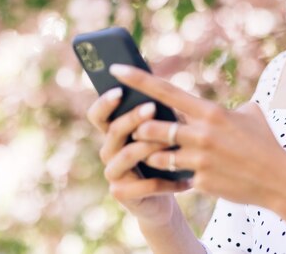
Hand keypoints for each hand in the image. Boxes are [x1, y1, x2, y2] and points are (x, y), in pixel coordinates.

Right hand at [86, 88, 191, 225]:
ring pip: (128, 154)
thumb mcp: (162, 133)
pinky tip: (187, 179)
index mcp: (114, 133)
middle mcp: (108, 151)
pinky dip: (167, 181)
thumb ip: (158, 116)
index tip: (120, 91)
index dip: (105, 103)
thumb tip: (166, 95)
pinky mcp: (121, 193)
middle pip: (114, 130)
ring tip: (173, 140)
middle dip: (133, 117)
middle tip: (152, 107)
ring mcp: (113, 173)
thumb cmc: (164, 155)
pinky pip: (143, 185)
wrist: (165, 194)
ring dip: (151, 146)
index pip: (98, 115)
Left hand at [108, 64, 285, 207]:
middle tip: (142, 131)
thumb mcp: (250, 115)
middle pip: (151, 128)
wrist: (279, 180)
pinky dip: (179, 175)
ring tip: (162, 156)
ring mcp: (199, 159)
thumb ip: (229, 108)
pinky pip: (177, 176)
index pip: (165, 91)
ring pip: (158, 155)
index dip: (137, 79)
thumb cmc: (265, 143)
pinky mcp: (200, 181)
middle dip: (142, 130)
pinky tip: (192, 176)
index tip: (116, 70)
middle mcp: (200, 133)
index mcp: (209, 112)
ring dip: (154, 155)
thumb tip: (225, 105)